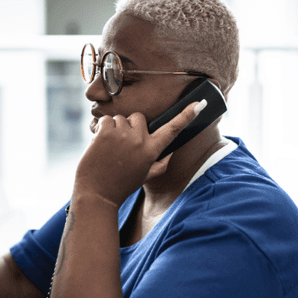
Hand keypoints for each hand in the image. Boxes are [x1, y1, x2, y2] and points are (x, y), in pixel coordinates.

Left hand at [74, 100, 204, 207]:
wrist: (97, 194)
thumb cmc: (121, 185)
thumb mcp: (145, 176)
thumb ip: (160, 163)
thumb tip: (170, 151)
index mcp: (152, 151)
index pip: (173, 129)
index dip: (187, 115)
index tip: (200, 103)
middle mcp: (140, 141)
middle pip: (139, 117)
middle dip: (131, 126)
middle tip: (122, 144)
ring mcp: (123, 135)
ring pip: (120, 118)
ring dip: (114, 128)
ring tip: (109, 148)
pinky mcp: (106, 132)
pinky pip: (106, 119)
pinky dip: (101, 128)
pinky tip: (99, 144)